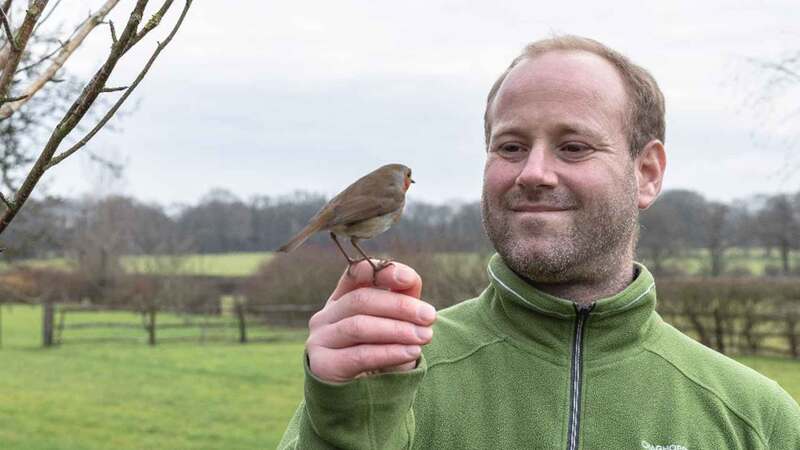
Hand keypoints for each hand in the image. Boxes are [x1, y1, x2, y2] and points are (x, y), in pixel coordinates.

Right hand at [306, 259, 436, 382]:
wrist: (361, 403)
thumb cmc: (380, 357)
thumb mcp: (393, 325)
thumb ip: (401, 299)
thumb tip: (408, 278)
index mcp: (341, 300)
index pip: (355, 274)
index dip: (380, 272)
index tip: (408, 280)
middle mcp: (325, 317)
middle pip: (361, 300)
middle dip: (399, 306)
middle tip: (429, 316)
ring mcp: (319, 340)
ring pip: (359, 326)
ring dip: (397, 329)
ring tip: (424, 336)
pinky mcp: (322, 365)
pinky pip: (358, 355)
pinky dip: (389, 352)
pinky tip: (411, 352)